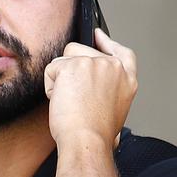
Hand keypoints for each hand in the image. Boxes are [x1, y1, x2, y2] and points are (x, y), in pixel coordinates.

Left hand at [44, 29, 137, 147]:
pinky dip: (50, 87)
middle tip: (76, 98)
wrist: (87, 140)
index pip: (121, 52)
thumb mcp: (116, 110)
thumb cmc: (97, 133)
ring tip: (71, 102)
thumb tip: (97, 88)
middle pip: (83, 52)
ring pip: (65, 58)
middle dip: (72, 70)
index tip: (98, 36)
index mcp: (127, 78)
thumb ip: (109, 89)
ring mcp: (93, 63)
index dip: (107, 42)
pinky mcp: (72, 65)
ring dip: (61, 79)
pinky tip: (61, 102)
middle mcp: (113, 67)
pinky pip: (51, 69)